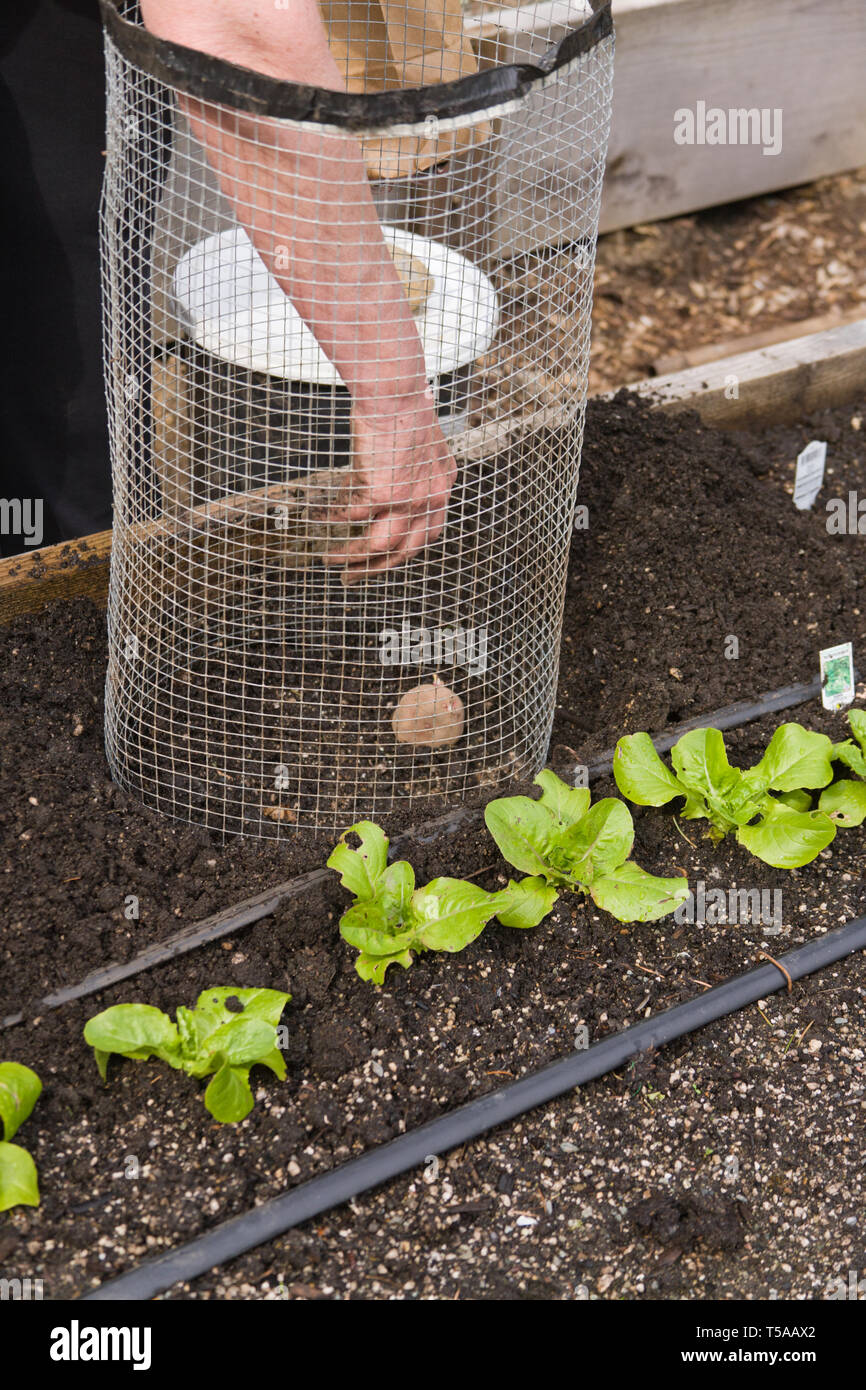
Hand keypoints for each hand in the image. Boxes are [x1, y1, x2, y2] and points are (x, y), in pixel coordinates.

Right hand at [323, 396, 456, 583]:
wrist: (395, 390)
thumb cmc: (402, 405)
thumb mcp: (420, 443)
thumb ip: (413, 468)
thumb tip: (388, 482)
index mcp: (442, 485)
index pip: (429, 532)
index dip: (406, 549)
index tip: (386, 558)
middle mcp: (430, 497)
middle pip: (404, 550)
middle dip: (376, 568)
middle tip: (354, 577)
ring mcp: (407, 499)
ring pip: (375, 545)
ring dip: (350, 556)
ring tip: (330, 560)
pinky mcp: (380, 491)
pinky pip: (347, 513)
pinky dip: (329, 516)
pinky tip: (316, 514)